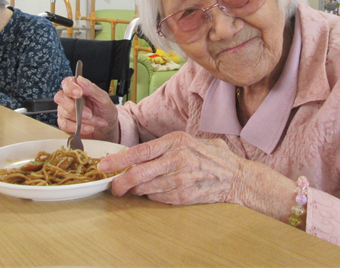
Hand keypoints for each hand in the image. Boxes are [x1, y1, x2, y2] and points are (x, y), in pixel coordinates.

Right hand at [55, 77, 118, 142]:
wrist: (107, 129)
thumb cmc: (105, 111)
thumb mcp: (103, 99)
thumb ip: (92, 89)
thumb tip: (80, 80)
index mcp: (78, 88)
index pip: (68, 83)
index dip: (70, 87)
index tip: (79, 93)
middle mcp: (69, 98)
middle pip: (60, 97)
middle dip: (73, 107)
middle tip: (89, 114)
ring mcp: (65, 111)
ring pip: (65, 113)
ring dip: (83, 120)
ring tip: (97, 122)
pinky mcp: (65, 123)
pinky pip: (65, 125)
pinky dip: (79, 128)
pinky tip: (89, 128)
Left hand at [98, 131, 244, 204]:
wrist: (235, 176)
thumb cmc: (211, 155)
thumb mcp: (189, 140)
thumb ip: (165, 145)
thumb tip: (138, 154)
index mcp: (176, 141)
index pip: (140, 152)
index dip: (118, 160)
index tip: (103, 166)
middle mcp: (176, 160)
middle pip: (138, 174)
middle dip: (120, 182)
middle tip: (113, 186)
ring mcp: (180, 180)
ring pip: (145, 188)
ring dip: (135, 190)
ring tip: (134, 187)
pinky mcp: (183, 196)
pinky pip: (157, 198)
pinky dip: (152, 196)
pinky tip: (155, 191)